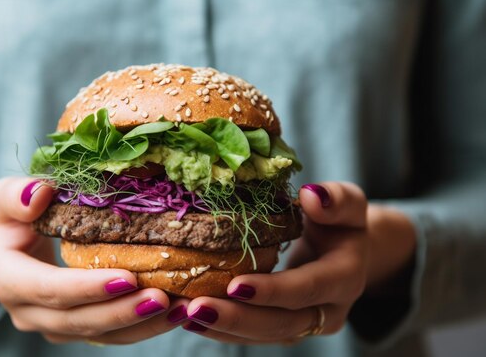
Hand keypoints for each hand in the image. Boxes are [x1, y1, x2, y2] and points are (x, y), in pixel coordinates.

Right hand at [0, 177, 185, 343]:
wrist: (9, 247)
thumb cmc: (12, 216)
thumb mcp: (4, 198)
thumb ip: (15, 195)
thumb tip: (38, 194)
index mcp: (8, 279)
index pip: (48, 289)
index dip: (87, 287)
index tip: (128, 277)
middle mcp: (27, 312)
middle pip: (78, 320)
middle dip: (122, 312)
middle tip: (163, 299)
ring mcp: (52, 325)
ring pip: (99, 335)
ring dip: (141, 326)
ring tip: (180, 309)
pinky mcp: (75, 329)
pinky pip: (111, 335)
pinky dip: (144, 327)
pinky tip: (175, 312)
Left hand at [179, 182, 415, 343]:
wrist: (345, 250)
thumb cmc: (338, 219)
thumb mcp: (346, 202)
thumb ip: (336, 198)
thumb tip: (310, 195)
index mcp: (346, 277)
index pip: (308, 288)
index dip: (273, 290)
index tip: (234, 285)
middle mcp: (329, 311)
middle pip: (282, 323)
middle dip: (237, 318)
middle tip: (196, 308)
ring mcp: (306, 325)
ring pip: (264, 335)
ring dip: (223, 328)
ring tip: (184, 314)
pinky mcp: (285, 329)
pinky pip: (253, 336)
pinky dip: (221, 330)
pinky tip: (189, 319)